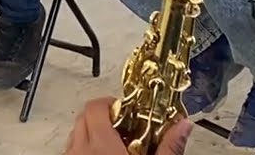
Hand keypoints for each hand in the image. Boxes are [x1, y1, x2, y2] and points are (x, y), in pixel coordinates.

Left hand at [63, 98, 192, 154]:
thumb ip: (169, 147)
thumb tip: (183, 125)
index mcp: (101, 146)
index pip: (96, 106)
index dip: (113, 104)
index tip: (129, 112)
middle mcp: (80, 150)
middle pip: (84, 116)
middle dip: (105, 117)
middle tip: (127, 128)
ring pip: (76, 133)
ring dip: (93, 132)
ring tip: (117, 145)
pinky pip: (72, 149)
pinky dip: (85, 148)